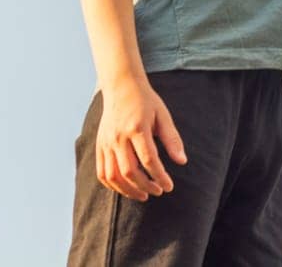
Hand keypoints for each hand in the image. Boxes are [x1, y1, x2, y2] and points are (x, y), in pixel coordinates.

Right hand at [96, 76, 187, 201]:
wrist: (121, 86)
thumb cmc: (146, 101)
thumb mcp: (163, 116)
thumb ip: (172, 139)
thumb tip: (182, 161)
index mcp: (136, 128)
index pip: (148, 160)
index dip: (159, 176)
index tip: (169, 186)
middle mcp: (118, 137)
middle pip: (129, 171)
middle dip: (145, 186)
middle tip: (158, 191)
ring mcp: (106, 142)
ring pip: (113, 176)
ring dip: (128, 190)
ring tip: (143, 195)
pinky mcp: (99, 145)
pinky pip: (102, 172)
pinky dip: (113, 185)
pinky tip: (126, 188)